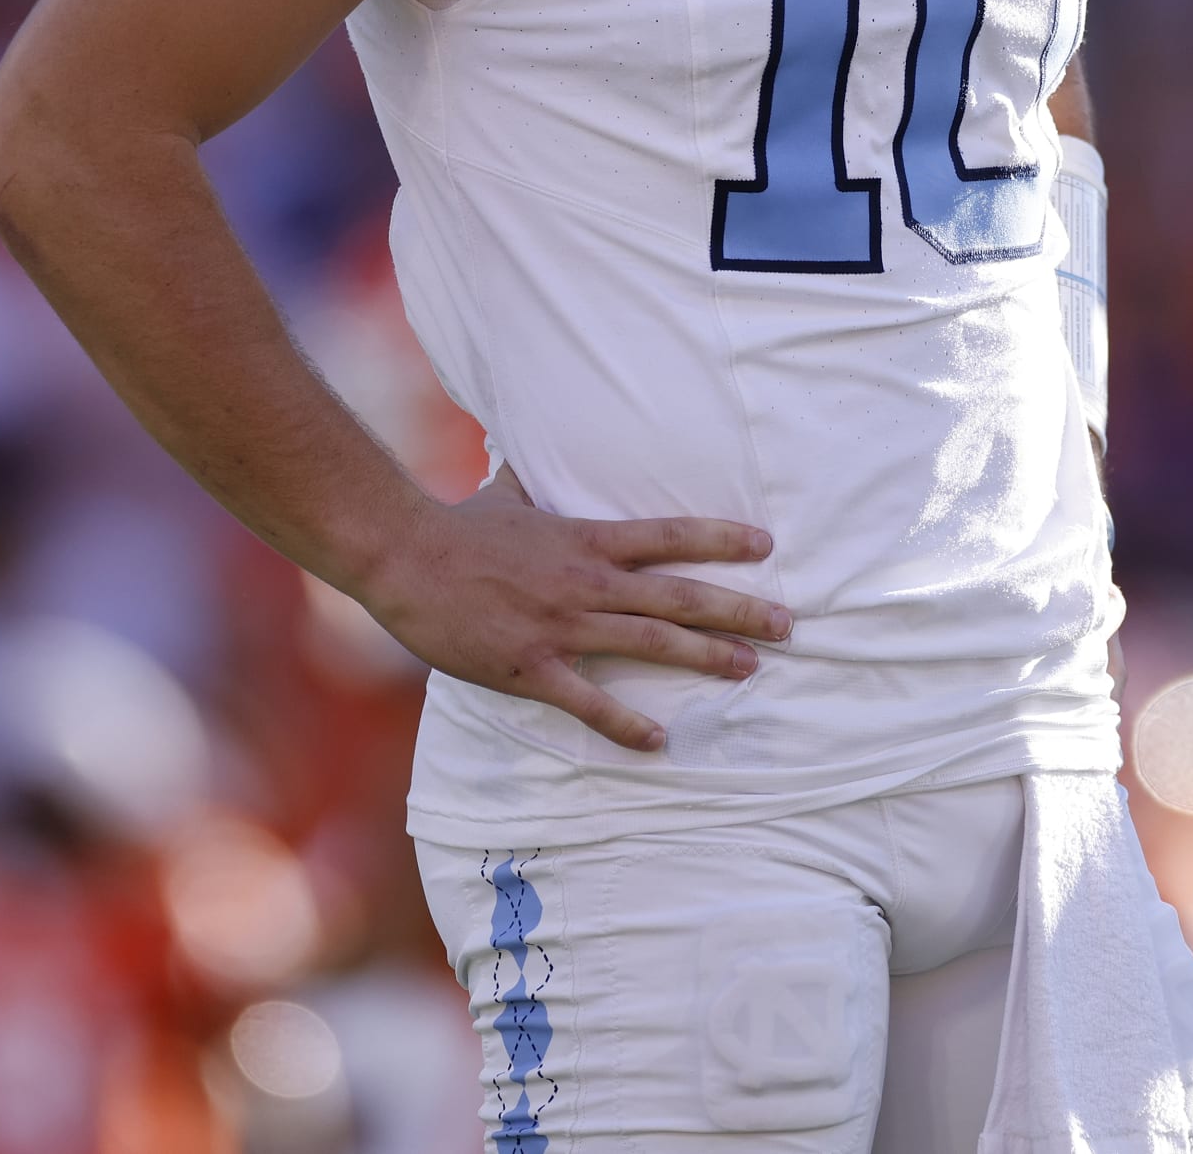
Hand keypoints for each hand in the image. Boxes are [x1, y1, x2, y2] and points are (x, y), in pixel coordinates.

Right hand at [358, 467, 788, 751]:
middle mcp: (586, 581)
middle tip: (787, 624)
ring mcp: (561, 625)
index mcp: (585, 540)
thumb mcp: (507, 493)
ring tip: (750, 670)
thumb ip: (534, 481)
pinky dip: (626, 723)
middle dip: (736, 610)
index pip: (668, 536)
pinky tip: (661, 741)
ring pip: (649, 642)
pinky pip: (588, 700)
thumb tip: (531, 451)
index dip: (720, 540)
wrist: (406, 557)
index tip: (765, 547)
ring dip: (704, 658)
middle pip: (677, 595)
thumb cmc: (458, 526)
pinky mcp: (531, 666)